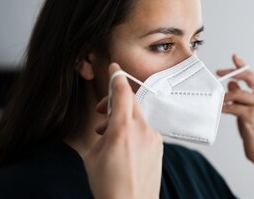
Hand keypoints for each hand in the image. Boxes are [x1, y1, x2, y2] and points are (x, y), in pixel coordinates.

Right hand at [83, 63, 162, 198]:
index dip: (118, 77)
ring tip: (107, 134)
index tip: (115, 68)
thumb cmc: (108, 185)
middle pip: (132, 102)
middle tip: (102, 110)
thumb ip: (102, 133)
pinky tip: (122, 144)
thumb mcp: (93, 155)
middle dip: (116, 101)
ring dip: (123, 118)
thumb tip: (107, 127)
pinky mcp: (160, 147)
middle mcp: (143, 130)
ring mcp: (154, 138)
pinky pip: (146, 130)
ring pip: (139, 116)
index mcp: (123, 129)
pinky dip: (133, 130)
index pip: (122, 93)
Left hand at [217, 55, 253, 164]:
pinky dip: (224, 107)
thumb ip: (244, 95)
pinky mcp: (252, 116)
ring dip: (225, 96)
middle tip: (219, 74)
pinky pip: (232, 106)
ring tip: (220, 101)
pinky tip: (220, 110)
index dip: (242, 65)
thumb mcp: (251, 110)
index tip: (234, 57)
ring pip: (237, 92)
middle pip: (248, 77)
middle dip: (232, 72)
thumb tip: (231, 82)